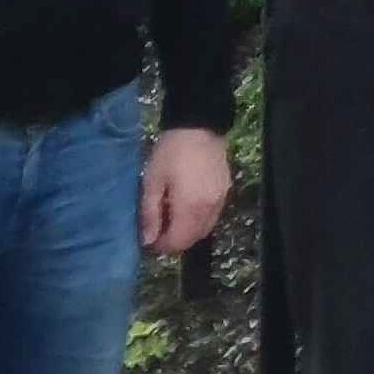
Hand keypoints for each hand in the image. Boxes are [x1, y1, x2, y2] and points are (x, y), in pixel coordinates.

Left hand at [139, 128, 231, 263]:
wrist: (199, 126)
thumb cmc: (171, 153)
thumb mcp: (152, 181)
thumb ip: (150, 213)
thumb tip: (148, 240)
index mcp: (189, 207)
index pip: (177, 242)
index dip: (161, 246)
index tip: (149, 239)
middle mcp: (209, 208)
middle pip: (192, 240)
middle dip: (174, 241)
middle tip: (158, 230)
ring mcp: (220, 200)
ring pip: (204, 230)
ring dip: (187, 232)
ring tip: (172, 217)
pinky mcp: (225, 192)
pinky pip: (212, 217)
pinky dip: (198, 221)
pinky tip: (187, 207)